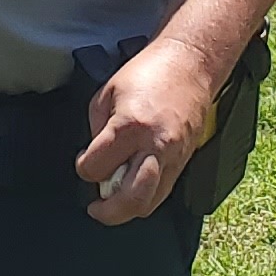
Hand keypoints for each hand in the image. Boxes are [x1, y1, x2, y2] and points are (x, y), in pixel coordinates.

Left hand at [72, 42, 221, 225]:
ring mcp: (173, 156)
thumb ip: (96, 130)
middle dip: (107, 211)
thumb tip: (95, 156)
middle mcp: (154, 146)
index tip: (83, 162)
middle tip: (96, 207)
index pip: (96, 168)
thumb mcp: (107, 93)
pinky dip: (146, 195)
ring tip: (115, 198)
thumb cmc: (150, 71)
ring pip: (149, 203)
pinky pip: (163, 192)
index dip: (84, 168)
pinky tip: (135, 185)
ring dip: (128, 208)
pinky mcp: (185, 160)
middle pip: (130, 200)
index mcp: (129, 126)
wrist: (191, 63)